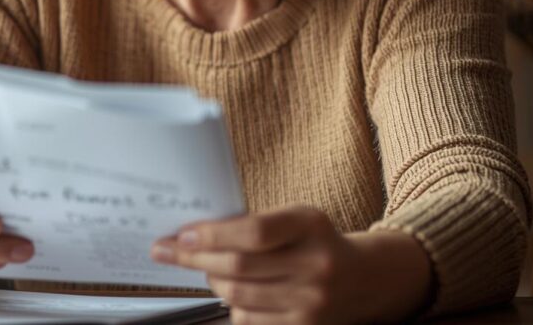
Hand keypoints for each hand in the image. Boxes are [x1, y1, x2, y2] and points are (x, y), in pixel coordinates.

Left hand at [150, 205, 431, 323]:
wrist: (364, 278)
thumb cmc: (315, 241)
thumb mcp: (295, 218)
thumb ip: (253, 224)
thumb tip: (194, 233)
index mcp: (310, 225)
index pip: (253, 232)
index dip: (212, 235)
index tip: (181, 234)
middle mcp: (315, 265)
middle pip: (239, 267)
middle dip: (195, 258)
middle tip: (168, 251)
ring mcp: (312, 302)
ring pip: (238, 296)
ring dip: (210, 281)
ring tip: (204, 269)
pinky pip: (250, 319)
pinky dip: (231, 305)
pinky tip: (230, 291)